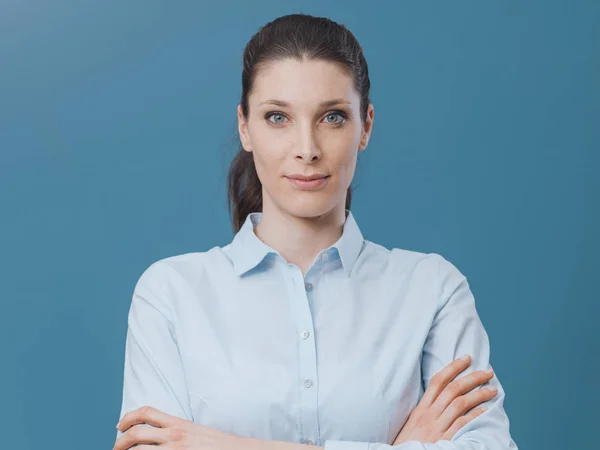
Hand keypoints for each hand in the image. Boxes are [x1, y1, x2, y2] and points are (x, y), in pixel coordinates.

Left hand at [114, 405, 245, 449]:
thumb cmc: (217, 445)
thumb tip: (157, 435)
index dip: (128, 417)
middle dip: (119, 442)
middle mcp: (174, 436)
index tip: (120, 425)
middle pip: (136, 433)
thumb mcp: (195, 432)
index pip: (147, 413)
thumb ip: (176, 431)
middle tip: (116, 448)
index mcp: (178, 424)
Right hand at [393, 354, 496, 444]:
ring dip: (479, 395)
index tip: (466, 358)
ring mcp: (436, 428)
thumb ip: (426, 411)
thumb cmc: (407, 444)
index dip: (453, 367)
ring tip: (493, 390)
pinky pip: (460, 425)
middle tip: (488, 372)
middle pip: (452, 389)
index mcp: (421, 409)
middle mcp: (429, 415)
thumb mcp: (413, 423)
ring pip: (459, 404)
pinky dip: (474, 416)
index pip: (438, 381)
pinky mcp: (443, 441)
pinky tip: (485, 411)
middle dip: (472, 378)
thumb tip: (442, 400)